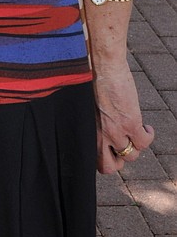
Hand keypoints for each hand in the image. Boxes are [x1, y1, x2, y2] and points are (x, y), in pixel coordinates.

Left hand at [92, 58, 153, 173]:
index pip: (93, 160)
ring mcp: (116, 132)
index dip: (105, 159)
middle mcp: (99, 136)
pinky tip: (146, 127)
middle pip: (109, 167)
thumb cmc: (94, 85)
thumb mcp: (89, 111)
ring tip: (137, 133)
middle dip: (119, 161)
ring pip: (131, 156)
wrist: (104, 69)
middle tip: (125, 146)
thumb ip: (95, 125)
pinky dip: (148, 136)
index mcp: (88, 132)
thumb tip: (103, 133)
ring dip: (136, 146)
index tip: (112, 151)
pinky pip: (144, 143)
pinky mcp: (130, 124)